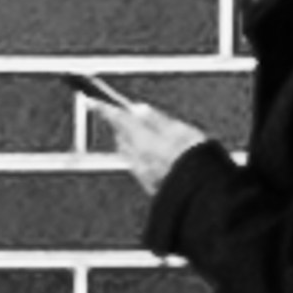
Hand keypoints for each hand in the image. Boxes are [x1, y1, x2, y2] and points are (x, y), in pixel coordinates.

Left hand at [65, 76, 206, 192]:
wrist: (200, 191)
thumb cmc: (194, 159)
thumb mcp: (180, 129)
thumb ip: (156, 119)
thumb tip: (138, 109)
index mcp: (142, 140)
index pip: (117, 120)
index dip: (102, 109)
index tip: (91, 101)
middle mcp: (136, 157)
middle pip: (120, 136)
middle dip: (122, 125)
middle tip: (132, 116)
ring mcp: (140, 172)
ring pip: (128, 151)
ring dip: (132, 140)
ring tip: (151, 134)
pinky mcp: (147, 184)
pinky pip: (137, 164)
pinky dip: (140, 155)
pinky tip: (157, 154)